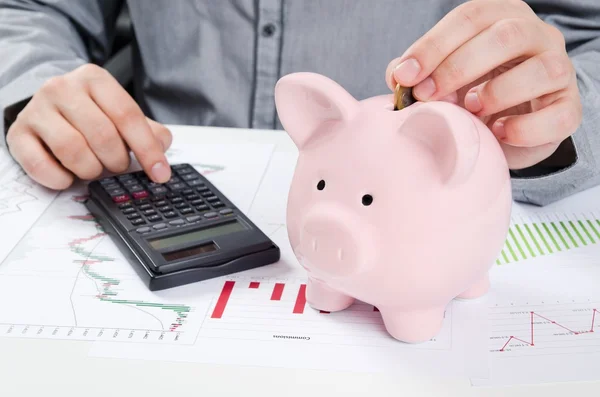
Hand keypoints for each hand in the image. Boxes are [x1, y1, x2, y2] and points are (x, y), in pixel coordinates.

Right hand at [6, 64, 171, 189]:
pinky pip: (40, 164)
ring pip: (73, 150)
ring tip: (93, 169)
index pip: (127, 116)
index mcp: (94, 79)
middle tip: (117, 167)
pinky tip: (68, 177)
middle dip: (117, 161)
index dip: (147, 149)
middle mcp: (63, 88)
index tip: (160, 174)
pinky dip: (60, 179)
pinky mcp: (18, 133)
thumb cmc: (91, 113)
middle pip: (102, 135)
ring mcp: (37, 109)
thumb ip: (147, 130)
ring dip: (90, 170)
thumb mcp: (120, 113)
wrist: (48, 106)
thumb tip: (162, 146)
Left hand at [385, 0, 582, 169]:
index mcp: (502, 19)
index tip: (405, 76)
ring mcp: (559, 72)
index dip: (433, 45)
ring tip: (470, 111)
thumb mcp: (444, 78)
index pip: (470, 17)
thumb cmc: (474, 94)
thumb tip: (398, 75)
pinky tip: (498, 133)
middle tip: (427, 96)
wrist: (511, 128)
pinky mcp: (569, 109)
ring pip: (542, 70)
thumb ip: (420, 72)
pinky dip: (524, 128)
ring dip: (497, 92)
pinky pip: (558, 115)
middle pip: (505, 36)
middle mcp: (537, 37)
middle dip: (458, 67)